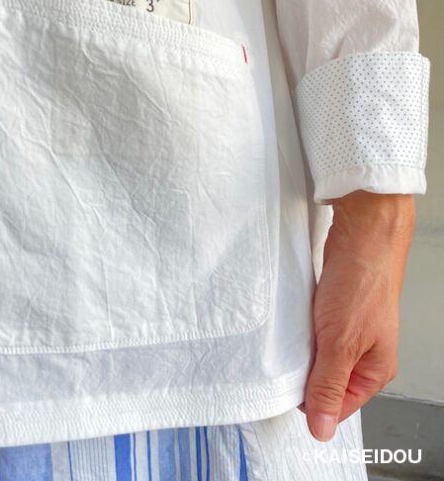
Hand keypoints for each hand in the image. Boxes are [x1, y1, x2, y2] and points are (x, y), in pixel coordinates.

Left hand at [302, 190, 414, 440]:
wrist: (362, 234)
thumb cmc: (362, 283)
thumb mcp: (341, 344)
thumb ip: (328, 385)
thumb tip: (320, 428)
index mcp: (374, 370)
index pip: (336, 406)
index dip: (310, 402)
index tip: (287, 391)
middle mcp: (364, 353)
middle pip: (325, 380)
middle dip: (304, 373)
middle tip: (289, 360)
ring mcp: (349, 329)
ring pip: (317, 354)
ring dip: (301, 349)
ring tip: (293, 338)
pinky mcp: (335, 310)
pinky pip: (313, 331)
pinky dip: (301, 330)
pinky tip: (294, 323)